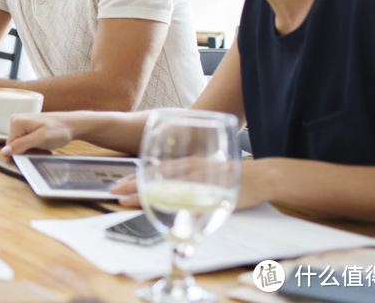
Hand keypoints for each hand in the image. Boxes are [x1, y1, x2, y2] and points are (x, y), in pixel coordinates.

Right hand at [1, 113, 76, 156]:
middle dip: (28, 151)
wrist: (72, 124)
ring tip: (45, 147)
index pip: (10, 146)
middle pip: (15, 145)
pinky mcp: (28, 127)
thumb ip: (21, 145)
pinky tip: (44, 145)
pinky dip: (36, 146)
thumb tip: (3, 152)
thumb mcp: (40, 139)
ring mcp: (22, 124)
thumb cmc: (59, 130)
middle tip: (42, 149)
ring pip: (22, 145)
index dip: (23, 152)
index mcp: (16, 122)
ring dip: (33, 150)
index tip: (36, 150)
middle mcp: (16, 121)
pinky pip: (26, 142)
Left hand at [109, 159, 272, 209]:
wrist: (262, 176)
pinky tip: (156, 209)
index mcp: (188, 164)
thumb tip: (172, 192)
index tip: (119, 183)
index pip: (156, 169)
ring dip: (143, 194)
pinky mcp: (210, 191)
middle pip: (155, 175)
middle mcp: (190, 168)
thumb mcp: (207, 175)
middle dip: (132, 184)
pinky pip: (185, 198)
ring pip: (164, 186)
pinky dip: (169, 204)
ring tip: (124, 200)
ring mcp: (199, 178)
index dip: (136, 176)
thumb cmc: (234, 177)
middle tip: (112, 191)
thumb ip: (190, 180)